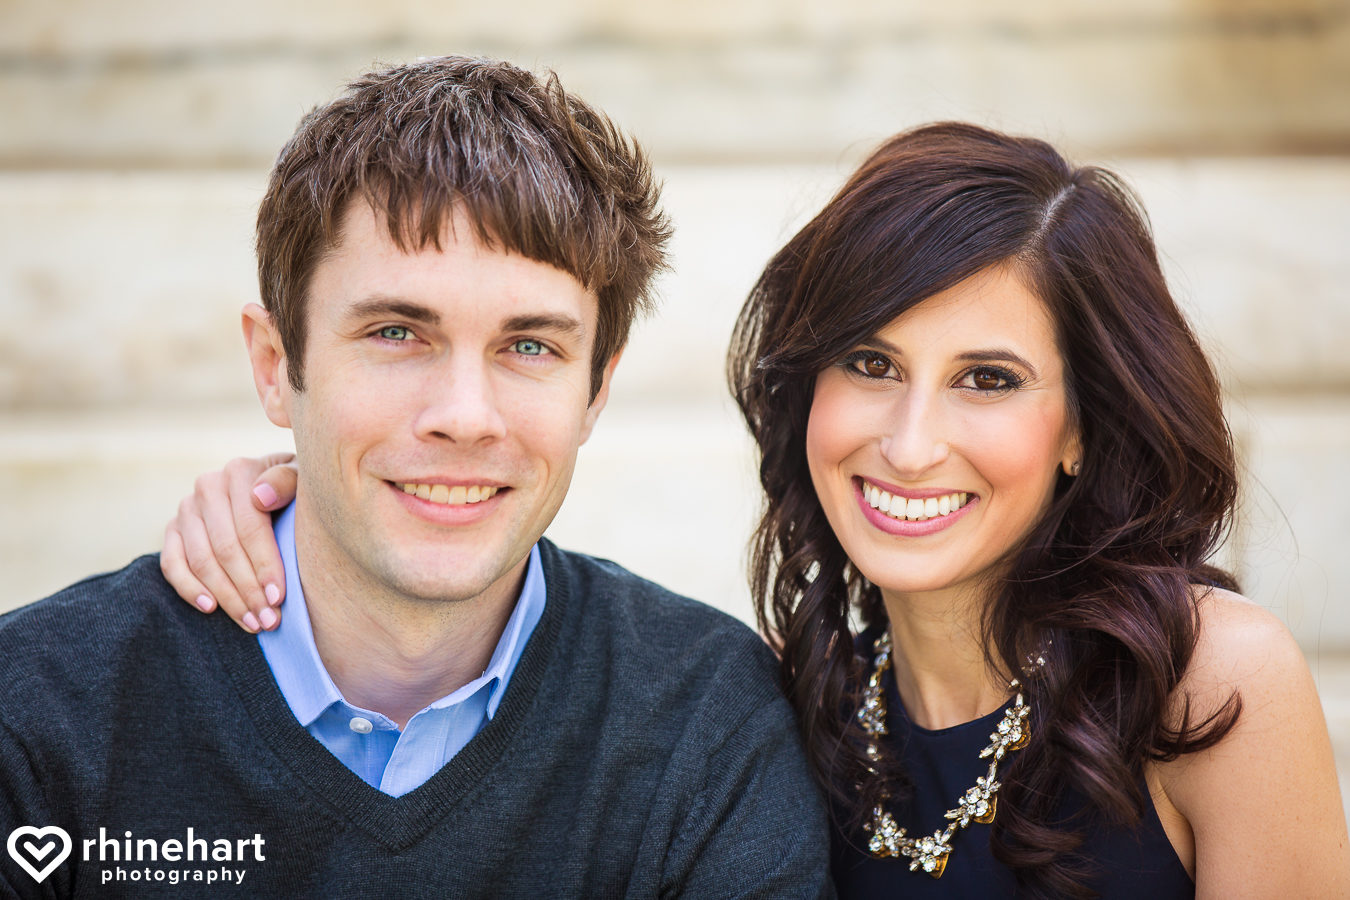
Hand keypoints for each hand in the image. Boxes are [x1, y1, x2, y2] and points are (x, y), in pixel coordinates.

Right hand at [160, 453, 297, 631]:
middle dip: (248, 590)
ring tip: (251, 623)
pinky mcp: (173, 529)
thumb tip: (261, 497)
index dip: (264, 565)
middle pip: (225, 549)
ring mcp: (187, 508)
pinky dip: (188, 588)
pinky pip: (171, 564)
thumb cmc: (296, 489)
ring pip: (201, 561)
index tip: (278, 597)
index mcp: (240, 471)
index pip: (250, 527)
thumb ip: (287, 481)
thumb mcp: (302, 478)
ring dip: (226, 597)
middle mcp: (208, 486)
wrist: (275, 486)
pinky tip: (210, 608)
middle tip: (269, 620)